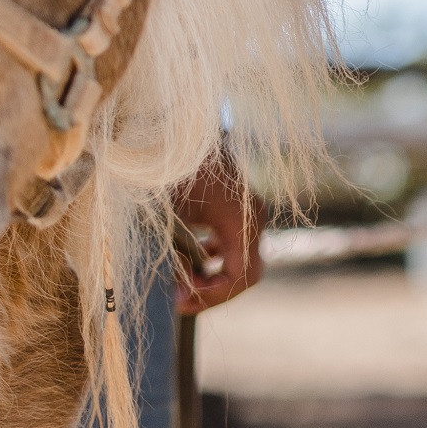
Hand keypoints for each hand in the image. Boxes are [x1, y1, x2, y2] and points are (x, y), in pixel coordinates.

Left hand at [169, 152, 264, 311]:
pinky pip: (238, 244)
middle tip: (180, 298)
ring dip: (214, 276)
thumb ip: (180, 257)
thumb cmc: (173, 170)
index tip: (181, 297)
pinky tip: (192, 259)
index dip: (213, 296)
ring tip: (181, 279)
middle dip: (213, 292)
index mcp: (240, 219)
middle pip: (248, 274)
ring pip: (244, 261)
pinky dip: (218, 259)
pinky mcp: (243, 208)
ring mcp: (252, 212)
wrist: (180, 129)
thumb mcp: (171, 216)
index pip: (242, 277)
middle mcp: (254, 217)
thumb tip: (179, 293)